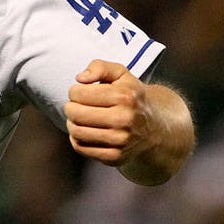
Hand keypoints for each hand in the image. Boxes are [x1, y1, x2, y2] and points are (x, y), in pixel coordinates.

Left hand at [64, 59, 193, 184]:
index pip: (79, 93)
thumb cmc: (130, 97)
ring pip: (76, 131)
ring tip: (79, 118)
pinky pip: (81, 148)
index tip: (80, 92)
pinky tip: (85, 131)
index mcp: (125, 97)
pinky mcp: (115, 156)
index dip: (74, 91)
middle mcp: (124, 119)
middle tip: (76, 106)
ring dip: (71, 123)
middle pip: (75, 113)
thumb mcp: (121, 74)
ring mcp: (120, 140)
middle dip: (70, 107)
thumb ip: (99, 67)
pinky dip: (76, 139)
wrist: (153, 129)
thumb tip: (80, 78)